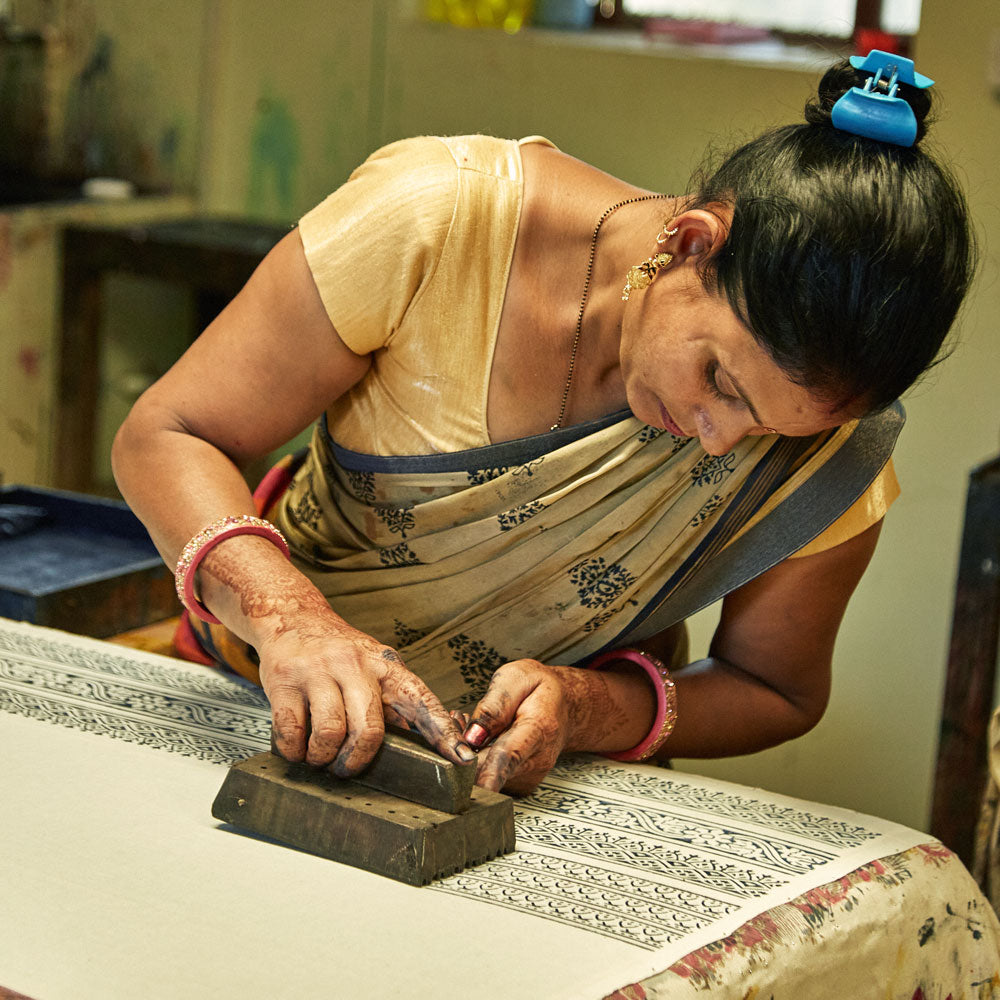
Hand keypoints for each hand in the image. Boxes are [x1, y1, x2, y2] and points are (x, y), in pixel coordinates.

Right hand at [257, 600, 472, 775]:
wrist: (291, 618)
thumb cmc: (338, 653)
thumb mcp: (373, 669)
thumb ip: (393, 703)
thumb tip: (423, 745)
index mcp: (385, 666)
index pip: (421, 701)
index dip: (443, 732)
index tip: (462, 758)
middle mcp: (355, 665)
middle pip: (369, 728)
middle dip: (358, 760)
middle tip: (347, 768)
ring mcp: (319, 671)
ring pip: (331, 733)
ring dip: (324, 758)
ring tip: (320, 757)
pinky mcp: (285, 681)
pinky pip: (292, 732)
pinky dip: (295, 751)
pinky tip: (298, 747)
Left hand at [463, 660, 609, 794]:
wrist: (565, 705)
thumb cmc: (541, 689)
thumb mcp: (517, 678)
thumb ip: (494, 705)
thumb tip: (473, 735)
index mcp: (539, 728)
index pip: (511, 754)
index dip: (493, 773)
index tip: (481, 788)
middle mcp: (538, 759)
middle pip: (489, 768)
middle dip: (464, 749)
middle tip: (458, 720)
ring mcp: (531, 775)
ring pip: (486, 773)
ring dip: (471, 754)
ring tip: (476, 726)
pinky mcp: (521, 784)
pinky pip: (490, 776)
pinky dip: (480, 760)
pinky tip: (484, 740)